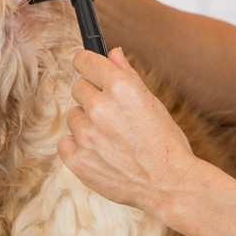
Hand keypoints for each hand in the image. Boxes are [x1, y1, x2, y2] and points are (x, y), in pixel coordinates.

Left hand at [58, 48, 196, 213]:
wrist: (170, 183)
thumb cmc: (166, 142)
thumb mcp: (152, 101)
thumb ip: (127, 74)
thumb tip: (112, 52)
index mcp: (120, 87)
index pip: (84, 61)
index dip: (87, 64)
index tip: (88, 68)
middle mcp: (99, 107)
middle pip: (78, 87)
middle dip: (93, 97)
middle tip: (113, 115)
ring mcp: (86, 135)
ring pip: (73, 116)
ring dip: (87, 124)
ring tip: (112, 139)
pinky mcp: (77, 160)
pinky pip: (65, 142)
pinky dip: (78, 146)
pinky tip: (100, 153)